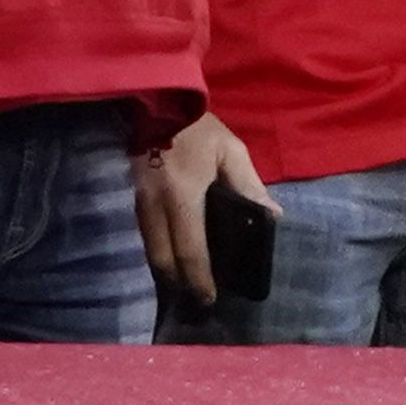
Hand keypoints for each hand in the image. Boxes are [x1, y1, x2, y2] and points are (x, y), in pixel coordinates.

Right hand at [134, 113, 270, 309]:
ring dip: (167, 274)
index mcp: (183, 197)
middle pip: (163, 261)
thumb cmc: (199, 129)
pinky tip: (172, 261)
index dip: (200, 278)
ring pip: (151, 254)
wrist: (157, 104)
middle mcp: (156, 208)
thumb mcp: (230, 151)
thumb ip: (249, 185)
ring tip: (187, 287)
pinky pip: (146, 239)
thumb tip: (271, 217)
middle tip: (198, 300)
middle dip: (180, 285)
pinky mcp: (134, 202)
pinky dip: (159, 256)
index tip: (210, 298)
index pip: (190, 250)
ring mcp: (141, 206)